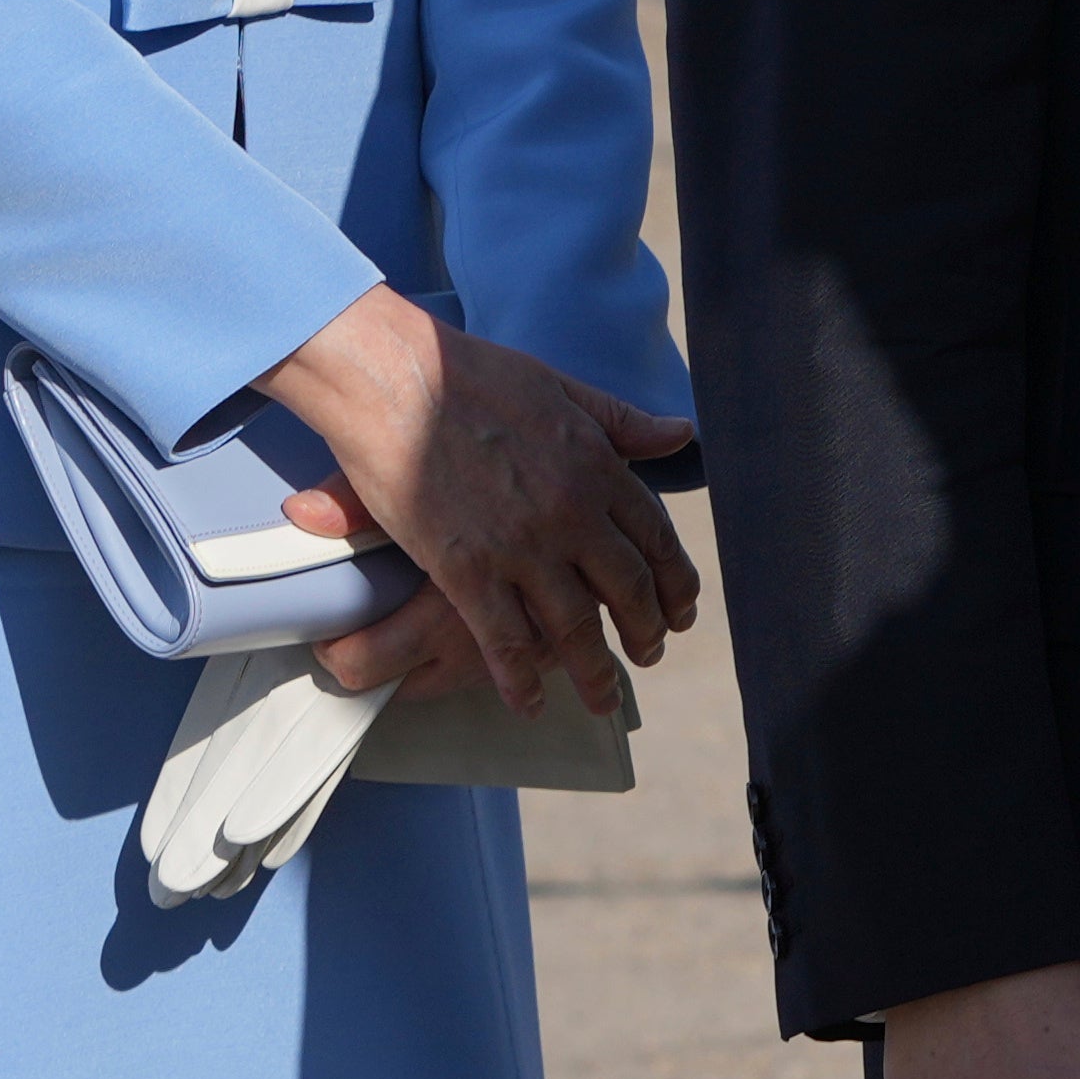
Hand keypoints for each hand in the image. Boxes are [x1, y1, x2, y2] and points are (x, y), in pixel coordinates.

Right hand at [261, 293, 696, 713]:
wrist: (397, 378)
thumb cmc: (474, 374)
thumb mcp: (562, 388)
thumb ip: (621, 422)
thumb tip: (681, 434)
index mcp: (598, 465)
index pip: (656, 537)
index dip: (674, 582)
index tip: (681, 611)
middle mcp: (571, 511)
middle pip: (627, 589)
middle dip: (645, 632)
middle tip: (648, 655)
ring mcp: (522, 546)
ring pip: (576, 627)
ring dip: (595, 671)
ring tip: (604, 697)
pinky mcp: (467, 570)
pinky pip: (506, 641)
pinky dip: (523, 681)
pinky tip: (532, 704)